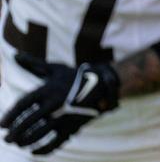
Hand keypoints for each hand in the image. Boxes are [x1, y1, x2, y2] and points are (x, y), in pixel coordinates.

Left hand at [0, 53, 119, 154]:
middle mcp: (54, 102)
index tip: (2, 125)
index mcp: (47, 89)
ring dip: (26, 141)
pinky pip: (56, 141)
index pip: (23, 104)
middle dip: (15, 132)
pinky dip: (44, 149)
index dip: (10, 116)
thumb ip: (34, 64)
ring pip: (40, 133)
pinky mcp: (73, 125)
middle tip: (7, 139)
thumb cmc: (74, 76)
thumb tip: (15, 55)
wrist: (103, 83)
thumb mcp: (55, 68)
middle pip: (28, 121)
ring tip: (18, 144)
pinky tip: (34, 151)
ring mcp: (64, 115)